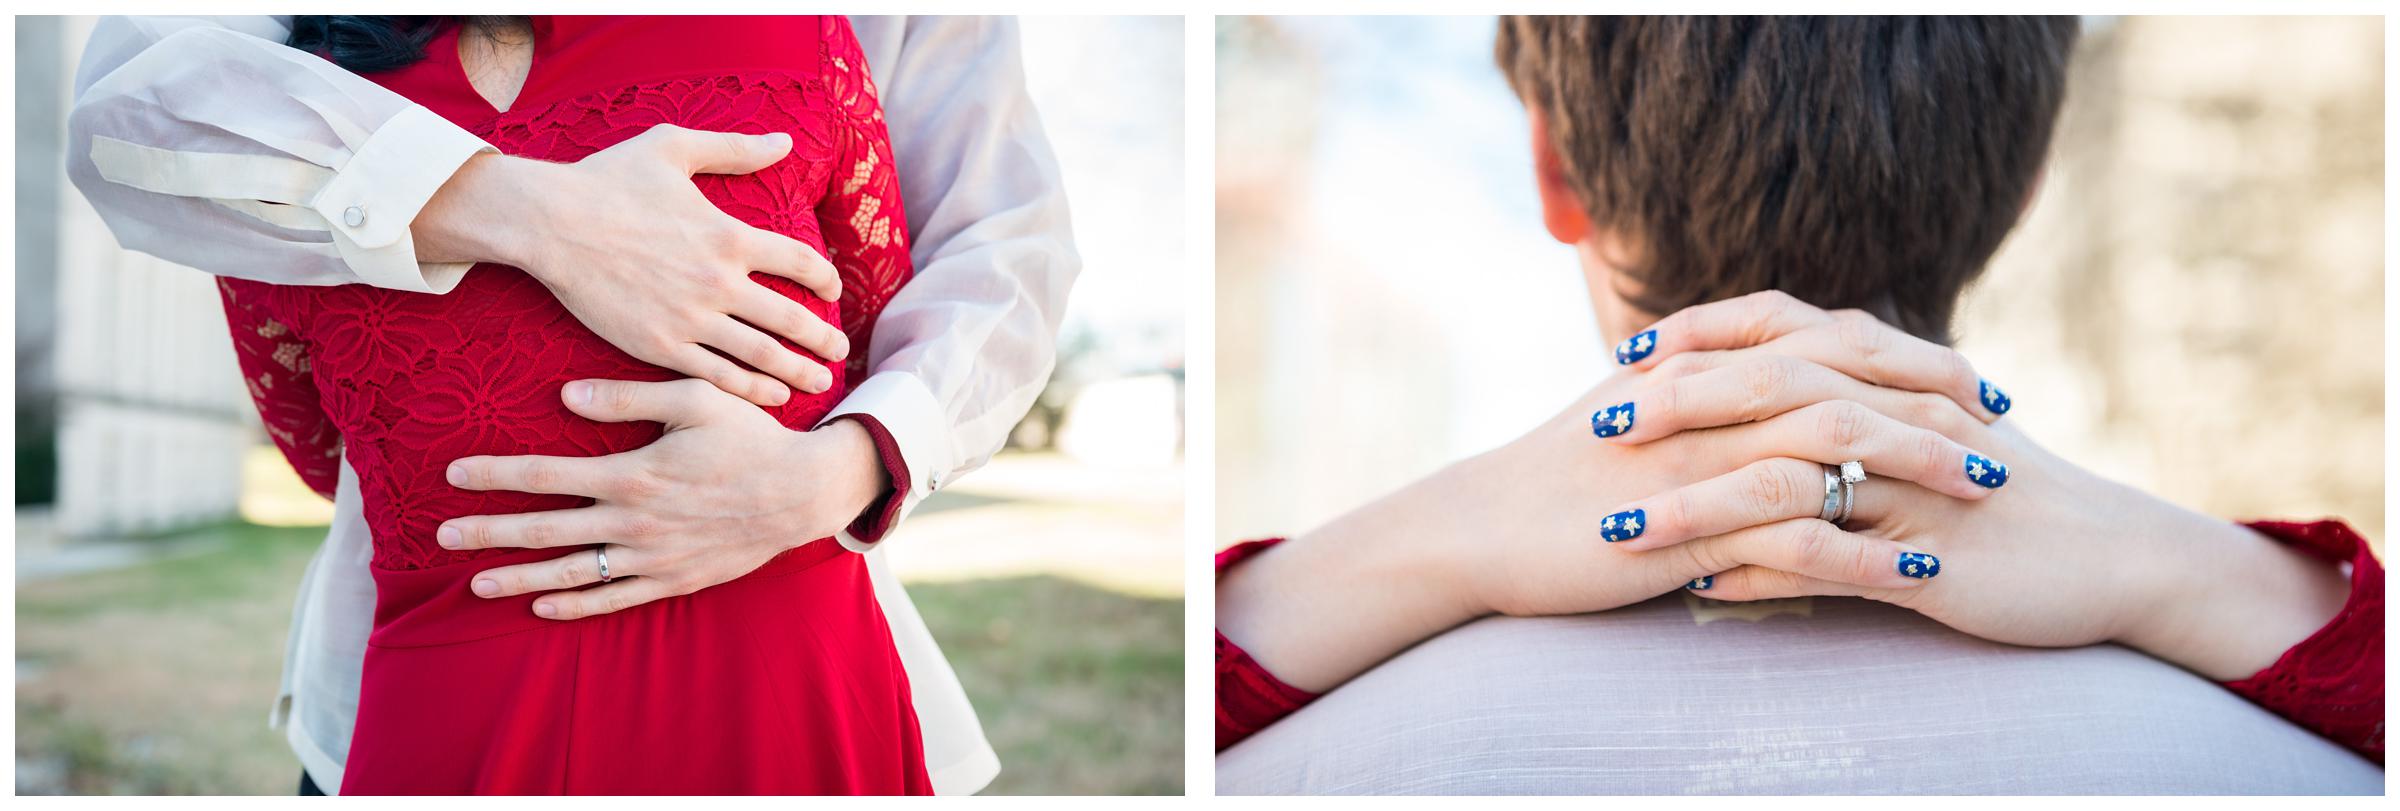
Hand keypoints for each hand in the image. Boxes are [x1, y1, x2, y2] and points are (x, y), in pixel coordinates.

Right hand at [414, 125, 848, 406]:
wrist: (547, 223)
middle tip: (842, 349)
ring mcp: (690, 318)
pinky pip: (717, 375)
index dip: (824, 278)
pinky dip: (751, 389)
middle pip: (791, 317)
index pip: (800, 262)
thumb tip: (786, 141)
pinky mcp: (660, 346)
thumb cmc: (607, 179)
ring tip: (821, 381)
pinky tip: (773, 396)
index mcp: (728, 235)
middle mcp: (718, 281)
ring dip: (797, 370)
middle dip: (823, 337)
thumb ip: (734, 149)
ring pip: (760, 354)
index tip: (833, 291)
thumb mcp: (674, 148)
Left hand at [432, 378, 888, 619]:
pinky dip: (576, 605)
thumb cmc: (750, 436)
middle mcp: (634, 521)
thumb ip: (626, 396)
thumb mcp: (694, 398)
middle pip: (545, 530)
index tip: (452, 475)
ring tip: (477, 584)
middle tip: (441, 538)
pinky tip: (542, 606)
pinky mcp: (674, 579)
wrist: (802, 492)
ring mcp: (653, 557)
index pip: (545, 475)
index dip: (494, 475)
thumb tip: (564, 395)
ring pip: (573, 571)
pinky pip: (615, 598)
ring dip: (521, 578)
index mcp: (632, 473)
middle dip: (488, 533)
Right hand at [1218, 336, 2009, 690]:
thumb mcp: (1634, 416)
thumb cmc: (1555, 481)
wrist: (1477, 529)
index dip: (1905, 357)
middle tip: (2002, 430)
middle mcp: (1704, 398)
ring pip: (1832, 446)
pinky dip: (1861, 551)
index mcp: (1698, 365)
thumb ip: (1703, 394)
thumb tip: (1769, 391)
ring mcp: (1695, 459)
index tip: (1972, 383)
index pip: (1824, 340)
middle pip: (1844, 380)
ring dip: (1916, 469)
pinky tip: (1914, 573)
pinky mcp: (1684, 526)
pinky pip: (1792, 533)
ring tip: (1983, 495)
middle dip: (1932, 403)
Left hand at [1616, 293, 2349, 680]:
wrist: (2110, 555)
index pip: (1779, 329)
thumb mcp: (1922, 430)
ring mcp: (1916, 488)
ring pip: (1791, 479)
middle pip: (1772, 389)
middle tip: (1598, 427)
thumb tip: (1754, 384)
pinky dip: (1762, 574)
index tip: (1623, 357)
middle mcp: (1900, 416)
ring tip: (1625, 529)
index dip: (1698, 338)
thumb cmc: (1996, 493)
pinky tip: (1703, 588)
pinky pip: (1833, 564)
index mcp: (1893, 375)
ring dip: (1699, 503)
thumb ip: (1847, 399)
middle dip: (1677, 407)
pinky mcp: (1931, 558)